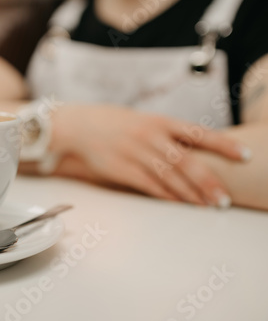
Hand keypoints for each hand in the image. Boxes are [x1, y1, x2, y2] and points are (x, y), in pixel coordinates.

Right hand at [50, 104, 249, 206]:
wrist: (79, 126)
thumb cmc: (115, 123)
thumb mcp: (144, 120)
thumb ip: (167, 134)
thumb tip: (196, 148)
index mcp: (159, 121)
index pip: (199, 132)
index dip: (224, 144)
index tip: (245, 155)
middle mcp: (150, 136)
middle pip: (187, 161)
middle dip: (208, 182)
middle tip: (224, 200)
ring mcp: (135, 153)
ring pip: (170, 177)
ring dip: (190, 193)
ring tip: (207, 206)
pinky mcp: (122, 170)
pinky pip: (149, 186)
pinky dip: (166, 196)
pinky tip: (179, 204)